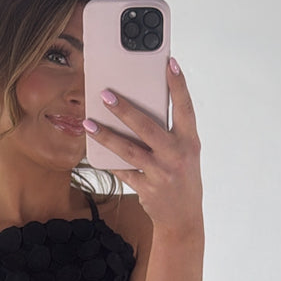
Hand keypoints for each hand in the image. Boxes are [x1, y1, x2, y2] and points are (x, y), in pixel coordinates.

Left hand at [83, 57, 201, 233]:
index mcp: (190, 141)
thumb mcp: (185, 152)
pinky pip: (123, 171)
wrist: (184, 218)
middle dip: (125, 109)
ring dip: (107, 135)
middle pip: (148, 127)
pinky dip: (108, 161)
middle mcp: (177, 155)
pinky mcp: (147, 189)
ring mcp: (161, 173)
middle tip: (106, 94)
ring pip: (130, 150)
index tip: (168, 63)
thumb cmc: (182, 177)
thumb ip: (169, 131)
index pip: (185, 107)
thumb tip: (139, 107)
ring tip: (89, 122)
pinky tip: (93, 150)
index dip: (178, 84)